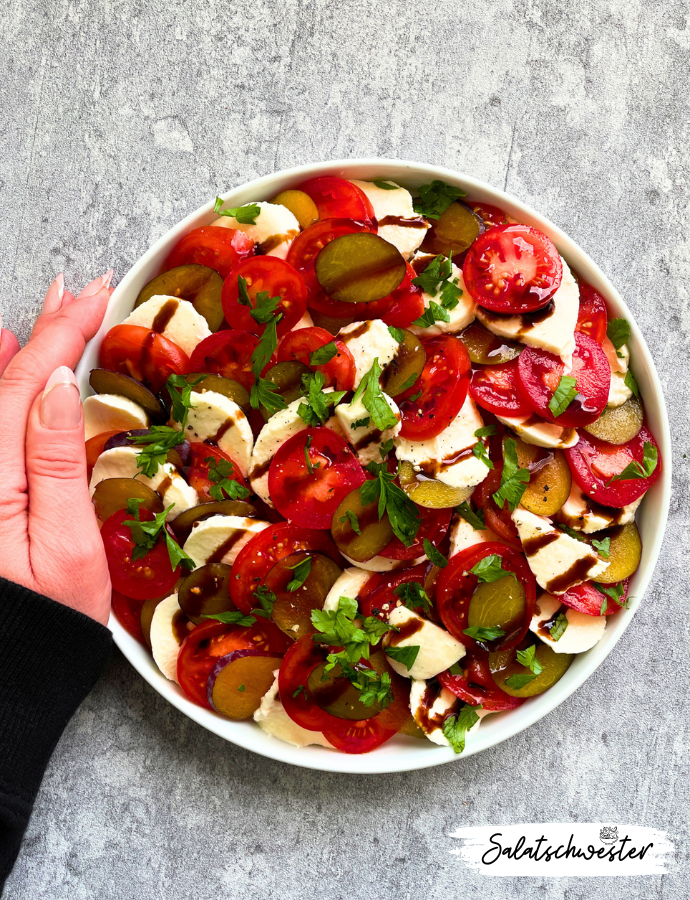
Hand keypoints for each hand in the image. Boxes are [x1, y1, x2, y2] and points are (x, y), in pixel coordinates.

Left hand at [0, 273, 113, 625]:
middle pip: (2, 382)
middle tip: (77, 291)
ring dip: (21, 351)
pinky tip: (6, 362)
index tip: (92, 298)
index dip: (60, 336)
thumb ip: (54, 462)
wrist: (8, 667)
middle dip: (44, 332)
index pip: (24, 386)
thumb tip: (57, 385)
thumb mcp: (66, 546)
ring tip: (47, 313)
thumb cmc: (47, 619)